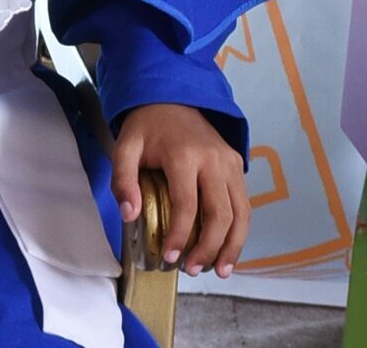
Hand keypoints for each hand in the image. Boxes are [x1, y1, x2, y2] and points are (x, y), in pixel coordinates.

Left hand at [111, 102, 248, 278]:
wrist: (172, 95)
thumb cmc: (148, 126)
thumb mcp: (126, 145)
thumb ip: (122, 178)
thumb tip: (130, 214)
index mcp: (184, 154)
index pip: (187, 204)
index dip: (180, 235)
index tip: (170, 257)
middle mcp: (213, 158)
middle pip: (220, 213)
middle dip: (208, 248)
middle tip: (191, 269)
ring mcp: (229, 161)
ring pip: (240, 212)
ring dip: (232, 246)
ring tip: (219, 271)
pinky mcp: (237, 164)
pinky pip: (243, 203)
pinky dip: (240, 231)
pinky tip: (228, 250)